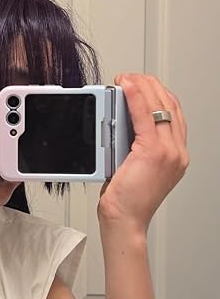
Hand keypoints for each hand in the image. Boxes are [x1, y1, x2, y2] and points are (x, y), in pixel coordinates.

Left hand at [98, 74, 188, 234]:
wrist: (125, 221)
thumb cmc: (126, 201)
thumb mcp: (132, 166)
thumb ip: (133, 144)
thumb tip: (119, 123)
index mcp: (175, 155)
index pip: (173, 114)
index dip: (158, 94)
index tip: (142, 84)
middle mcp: (177, 152)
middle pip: (170, 106)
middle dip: (150, 85)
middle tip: (130, 77)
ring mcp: (169, 152)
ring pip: (160, 107)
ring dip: (142, 87)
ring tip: (126, 78)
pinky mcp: (153, 152)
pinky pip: (145, 116)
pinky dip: (136, 97)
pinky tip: (126, 87)